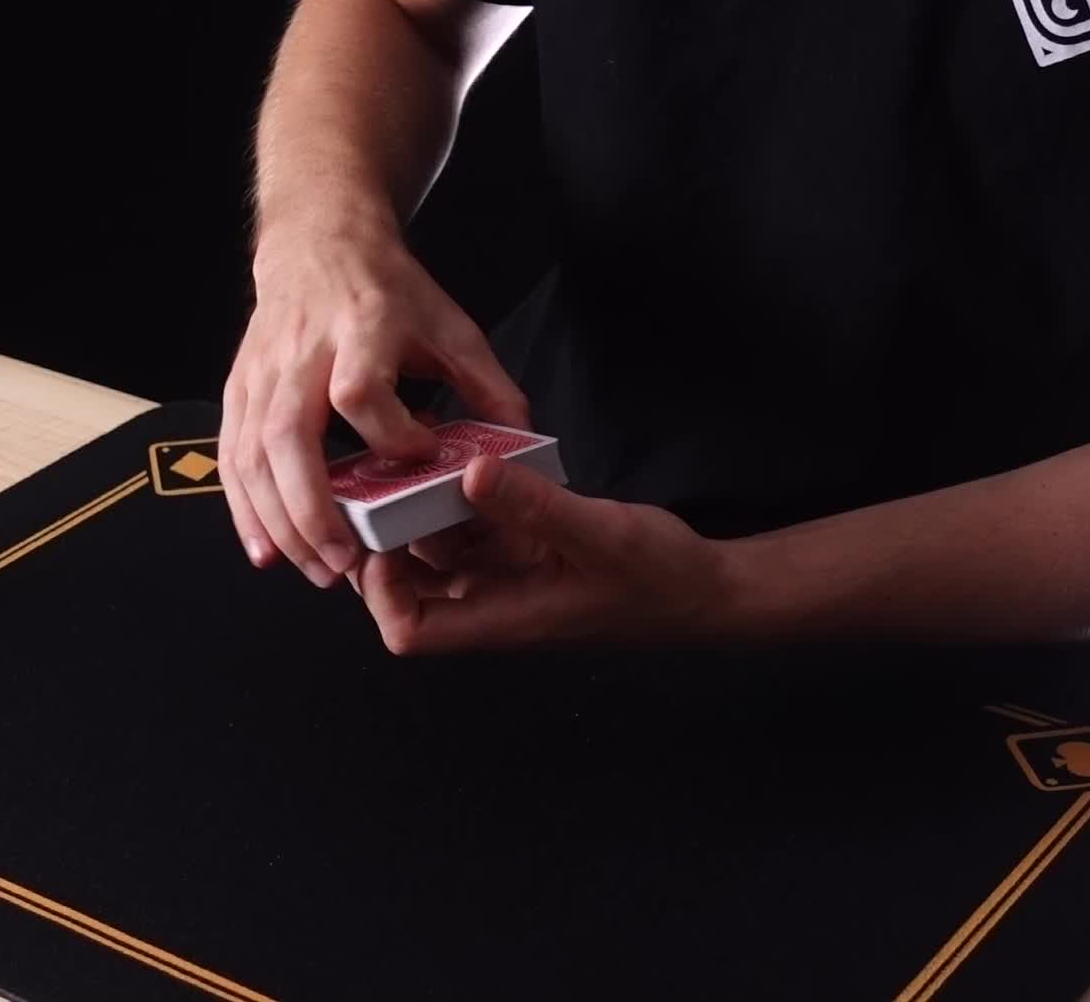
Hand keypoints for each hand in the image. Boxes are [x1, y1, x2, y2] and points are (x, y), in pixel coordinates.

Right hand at [221, 219, 529, 587]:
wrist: (320, 243)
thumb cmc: (389, 291)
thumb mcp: (451, 326)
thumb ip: (489, 387)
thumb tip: (520, 448)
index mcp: (361, 328)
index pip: (361, 392)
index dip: (390, 436)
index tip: (421, 460)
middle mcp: (302, 353)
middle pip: (290, 433)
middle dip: (312, 506)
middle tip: (344, 561)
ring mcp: (263, 373)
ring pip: (253, 453)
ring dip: (279, 520)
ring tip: (316, 569)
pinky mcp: (240, 389)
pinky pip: (232, 456)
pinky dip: (244, 508)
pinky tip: (265, 551)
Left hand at [350, 454, 734, 653]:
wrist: (708, 591)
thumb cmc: (660, 579)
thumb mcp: (599, 535)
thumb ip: (535, 506)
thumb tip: (470, 471)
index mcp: (504, 618)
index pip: (410, 632)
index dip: (381, 592)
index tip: (384, 534)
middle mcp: (495, 602)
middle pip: (411, 590)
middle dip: (391, 540)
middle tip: (386, 480)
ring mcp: (509, 578)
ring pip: (440, 552)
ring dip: (426, 511)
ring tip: (425, 457)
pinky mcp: (528, 552)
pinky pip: (478, 528)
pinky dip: (467, 498)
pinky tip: (474, 457)